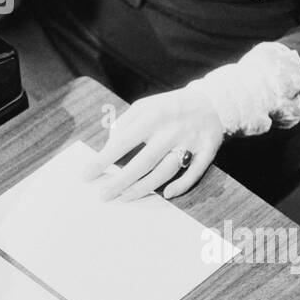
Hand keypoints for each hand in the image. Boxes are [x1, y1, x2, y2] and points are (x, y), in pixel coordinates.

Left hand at [83, 87, 223, 200]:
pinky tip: (166, 195)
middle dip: (121, 181)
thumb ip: (124, 123)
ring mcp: (191, 141)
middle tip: (103, 195)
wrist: (212, 101)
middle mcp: (171, 129)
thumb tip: (109, 147)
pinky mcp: (208, 151)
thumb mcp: (145, 105)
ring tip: (125, 197)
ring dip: (145, 187)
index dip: (104, 159)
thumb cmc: (169, 107)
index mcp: (153, 116)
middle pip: (144, 161)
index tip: (87, 174)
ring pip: (166, 171)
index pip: (123, 141)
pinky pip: (194, 173)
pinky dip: (181, 186)